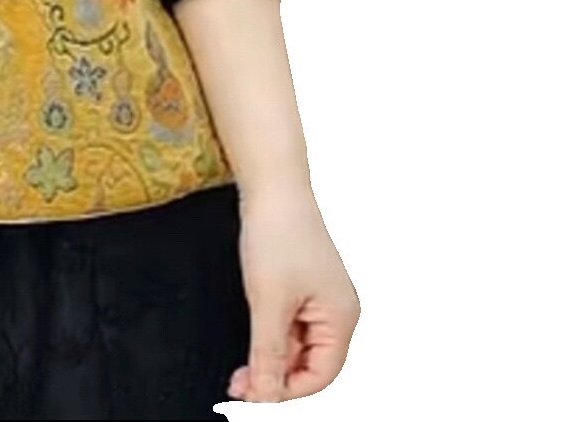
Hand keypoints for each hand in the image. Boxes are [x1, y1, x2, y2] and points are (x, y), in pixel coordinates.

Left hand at [230, 185, 359, 403]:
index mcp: (341, 317)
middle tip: (239, 384)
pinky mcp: (302, 282)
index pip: (321, 375)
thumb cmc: (278, 232)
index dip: (288, 391)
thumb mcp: (268, 302)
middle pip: (310, 362)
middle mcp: (337, 310)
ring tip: (239, 367)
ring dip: (269, 357)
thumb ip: (268, 354)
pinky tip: (249, 337)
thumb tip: (266, 395)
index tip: (254, 396)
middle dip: (276, 377)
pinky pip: (289, 322)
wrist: (271, 184)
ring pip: (297, 343)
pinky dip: (269, 334)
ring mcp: (320, 296)